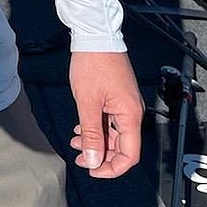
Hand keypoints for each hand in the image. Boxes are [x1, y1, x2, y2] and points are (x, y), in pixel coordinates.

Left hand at [68, 50, 143, 178]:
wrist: (95, 35)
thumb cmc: (93, 64)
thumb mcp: (87, 102)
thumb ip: (90, 134)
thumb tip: (93, 160)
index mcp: (130, 115)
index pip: (130, 155)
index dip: (112, 168)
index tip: (93, 171)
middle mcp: (132, 112)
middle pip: (122, 146)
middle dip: (100, 154)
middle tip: (79, 156)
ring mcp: (125, 104)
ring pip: (113, 133)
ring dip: (95, 141)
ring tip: (74, 141)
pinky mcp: (117, 96)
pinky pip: (110, 120)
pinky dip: (96, 128)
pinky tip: (80, 129)